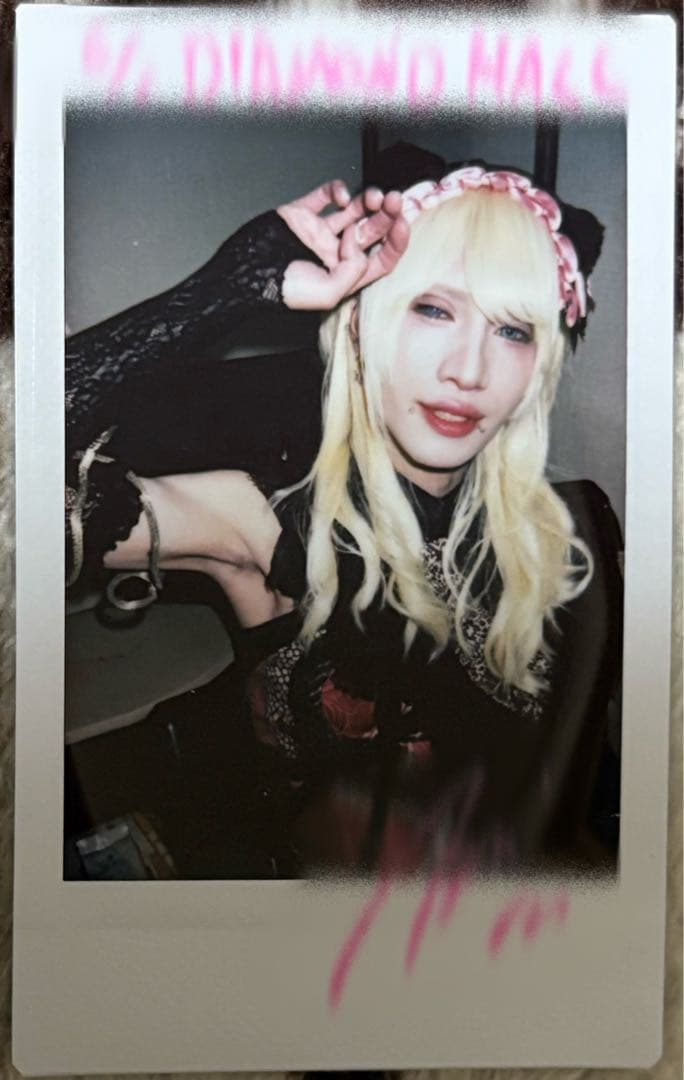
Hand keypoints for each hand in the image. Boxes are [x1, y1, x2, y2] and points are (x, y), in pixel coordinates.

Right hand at [277, 180, 408, 310]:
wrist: (247, 271)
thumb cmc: (283, 289)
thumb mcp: (327, 294)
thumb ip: (352, 272)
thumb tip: (358, 246)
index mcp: (346, 274)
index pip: (381, 258)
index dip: (396, 241)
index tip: (402, 223)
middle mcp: (336, 252)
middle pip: (372, 231)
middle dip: (387, 214)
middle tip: (394, 200)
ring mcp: (321, 231)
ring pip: (354, 210)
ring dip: (368, 200)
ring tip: (373, 196)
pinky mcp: (304, 212)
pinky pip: (326, 195)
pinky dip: (336, 189)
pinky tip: (340, 195)